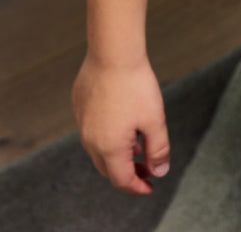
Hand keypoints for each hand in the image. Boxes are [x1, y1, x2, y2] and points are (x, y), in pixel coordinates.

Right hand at [72, 54, 170, 194]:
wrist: (113, 53)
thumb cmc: (136, 85)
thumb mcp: (155, 119)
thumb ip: (158, 149)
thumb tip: (160, 170)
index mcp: (109, 148)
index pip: (122, 180)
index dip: (138, 187)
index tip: (150, 187)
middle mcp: (90, 140)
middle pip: (108, 168)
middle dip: (128, 173)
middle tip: (147, 169)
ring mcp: (82, 123)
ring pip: (99, 150)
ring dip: (118, 154)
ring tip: (138, 148)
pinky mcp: (80, 107)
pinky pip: (92, 130)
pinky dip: (108, 136)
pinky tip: (124, 123)